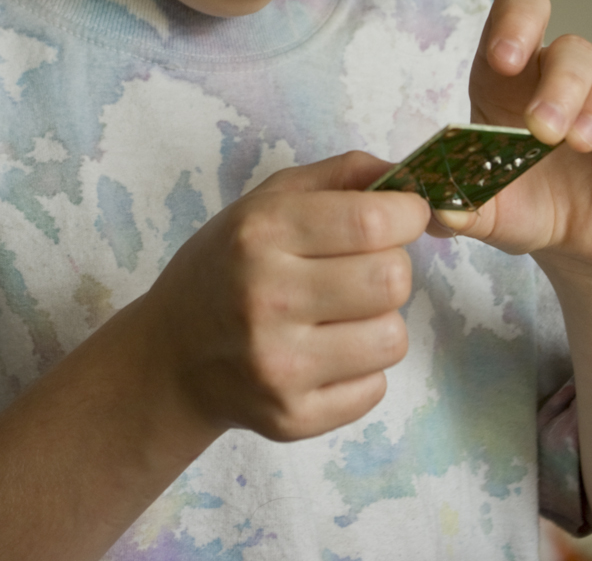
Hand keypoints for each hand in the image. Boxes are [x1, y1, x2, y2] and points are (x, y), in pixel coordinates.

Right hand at [136, 152, 429, 442]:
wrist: (170, 356)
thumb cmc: (228, 264)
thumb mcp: (268, 200)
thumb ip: (344, 175)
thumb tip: (420, 182)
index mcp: (260, 233)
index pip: (370, 222)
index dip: (407, 214)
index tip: (405, 215)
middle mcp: (266, 299)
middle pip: (392, 280)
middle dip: (392, 266)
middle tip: (362, 267)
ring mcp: (279, 366)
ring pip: (393, 338)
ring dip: (379, 321)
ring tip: (340, 314)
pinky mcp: (291, 417)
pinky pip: (375, 388)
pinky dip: (362, 369)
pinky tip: (325, 353)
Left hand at [430, 0, 591, 274]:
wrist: (579, 245)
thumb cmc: (526, 206)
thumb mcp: (486, 212)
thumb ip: (456, 207)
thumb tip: (439, 209)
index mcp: (514, 76)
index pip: (521, 10)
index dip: (515, 23)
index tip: (504, 60)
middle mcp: (568, 75)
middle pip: (575, 47)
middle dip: (562, 86)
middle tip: (545, 132)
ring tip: (582, 145)